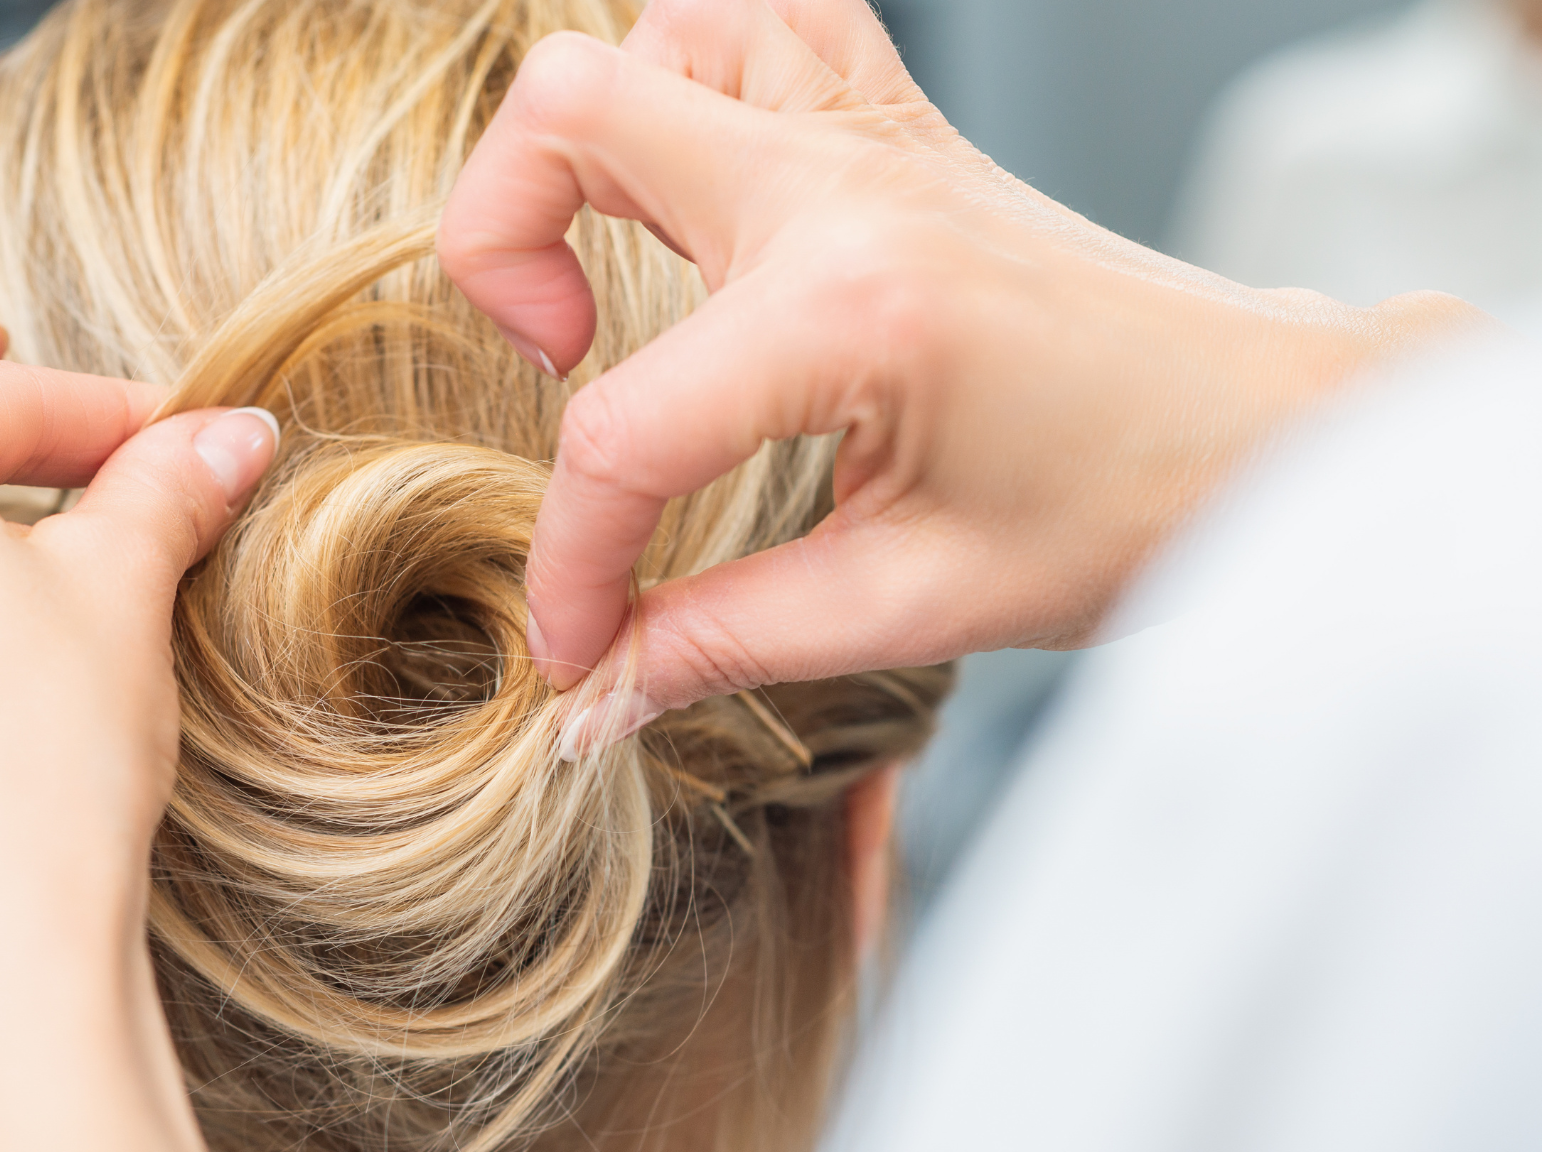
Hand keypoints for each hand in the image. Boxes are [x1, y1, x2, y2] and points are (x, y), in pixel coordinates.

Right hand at [438, 0, 1483, 737]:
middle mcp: (846, 185)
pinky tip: (701, 191)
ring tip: (620, 266)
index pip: (624, 432)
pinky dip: (689, 81)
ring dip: (591, 141)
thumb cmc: (1134, 508)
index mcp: (853, 309)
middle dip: (496, 244)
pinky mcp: (896, 125)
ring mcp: (872, 133)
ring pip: (656, 31)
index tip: (579, 648)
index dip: (572, 562)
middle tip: (564, 361)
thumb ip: (726, 642)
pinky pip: (757, 27)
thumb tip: (596, 697)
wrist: (1273, 428)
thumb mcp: (918, 602)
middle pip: (572, 112)